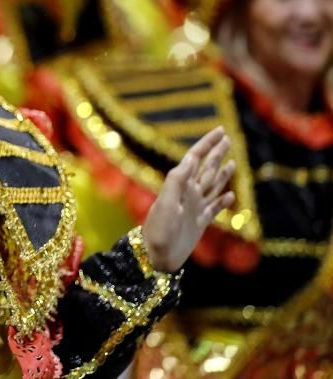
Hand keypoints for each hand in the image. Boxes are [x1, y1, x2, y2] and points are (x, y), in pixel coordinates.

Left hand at [142, 126, 235, 272]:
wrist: (156, 256)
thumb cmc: (158, 230)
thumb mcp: (166, 203)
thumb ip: (177, 181)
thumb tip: (190, 159)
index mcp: (181, 185)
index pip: (196, 158)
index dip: (207, 143)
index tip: (220, 130)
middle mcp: (189, 193)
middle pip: (207, 168)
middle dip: (217, 152)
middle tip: (228, 138)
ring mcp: (195, 208)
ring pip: (213, 185)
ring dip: (222, 173)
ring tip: (232, 162)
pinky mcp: (200, 223)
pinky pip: (214, 208)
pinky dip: (223, 201)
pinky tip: (230, 196)